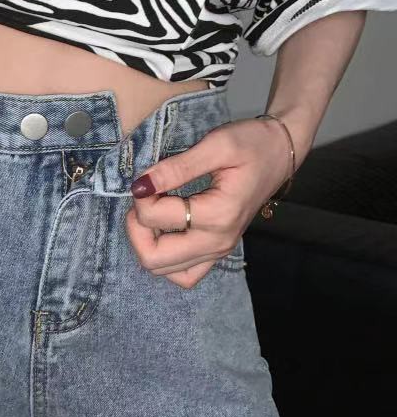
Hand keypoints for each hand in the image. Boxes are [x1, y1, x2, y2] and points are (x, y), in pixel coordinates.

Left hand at [125, 116, 295, 288]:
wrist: (280, 152)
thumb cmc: (252, 144)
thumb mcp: (216, 145)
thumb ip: (176, 168)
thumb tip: (140, 186)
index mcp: (217, 215)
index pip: (154, 218)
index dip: (140, 196)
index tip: (148, 177)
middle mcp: (217, 242)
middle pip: (153, 259)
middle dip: (136, 228)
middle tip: (145, 199)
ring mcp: (217, 251)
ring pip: (163, 270)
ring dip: (146, 243)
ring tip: (153, 212)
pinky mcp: (215, 251)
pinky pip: (182, 273)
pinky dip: (164, 257)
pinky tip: (163, 229)